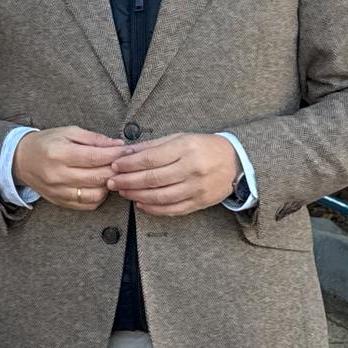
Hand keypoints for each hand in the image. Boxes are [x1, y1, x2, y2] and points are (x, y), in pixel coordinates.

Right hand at [12, 127, 131, 210]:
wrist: (22, 160)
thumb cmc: (46, 143)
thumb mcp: (68, 132)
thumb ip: (93, 139)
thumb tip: (117, 145)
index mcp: (60, 153)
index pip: (95, 157)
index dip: (115, 155)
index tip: (127, 151)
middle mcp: (59, 174)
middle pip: (97, 177)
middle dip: (115, 170)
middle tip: (124, 163)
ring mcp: (59, 191)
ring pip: (95, 194)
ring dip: (108, 185)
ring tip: (109, 174)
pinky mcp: (61, 202)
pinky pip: (88, 205)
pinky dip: (99, 196)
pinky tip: (99, 185)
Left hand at [107, 133, 237, 216]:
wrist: (235, 162)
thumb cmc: (203, 147)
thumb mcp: (179, 138)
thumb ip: (152, 146)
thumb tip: (126, 152)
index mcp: (185, 148)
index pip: (151, 158)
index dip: (130, 164)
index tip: (115, 166)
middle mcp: (191, 168)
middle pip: (153, 178)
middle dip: (128, 181)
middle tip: (112, 182)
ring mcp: (196, 188)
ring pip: (161, 196)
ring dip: (138, 196)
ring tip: (123, 192)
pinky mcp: (200, 202)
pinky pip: (173, 209)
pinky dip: (154, 209)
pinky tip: (141, 204)